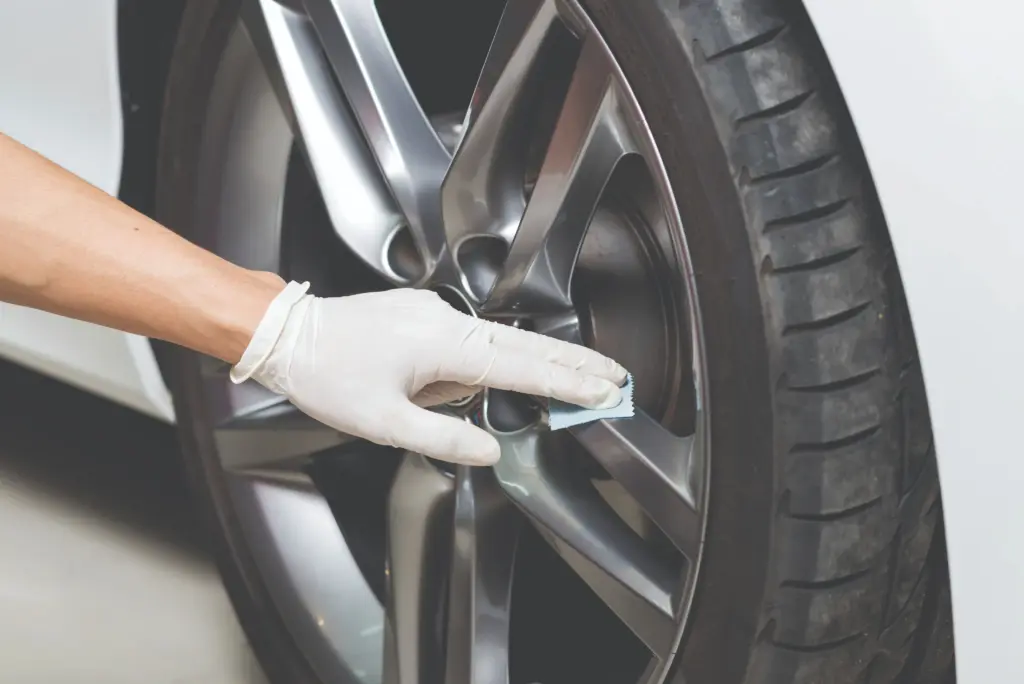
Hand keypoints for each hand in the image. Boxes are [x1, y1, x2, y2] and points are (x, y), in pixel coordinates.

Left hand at [230, 282, 626, 464]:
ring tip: (568, 380)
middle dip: (573, 361)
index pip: (520, 368)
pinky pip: (469, 337)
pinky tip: (474, 381)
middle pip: (524, 344)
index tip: (602, 390)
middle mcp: (446, 321)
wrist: (288, 334)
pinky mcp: (422, 315)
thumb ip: (443, 435)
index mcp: (443, 346)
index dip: (565, 383)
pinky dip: (492, 357)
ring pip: (498, 341)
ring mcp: (435, 313)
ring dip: (535, 361)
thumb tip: (489, 450)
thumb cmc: (328, 374)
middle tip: (613, 375)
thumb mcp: (383, 421)